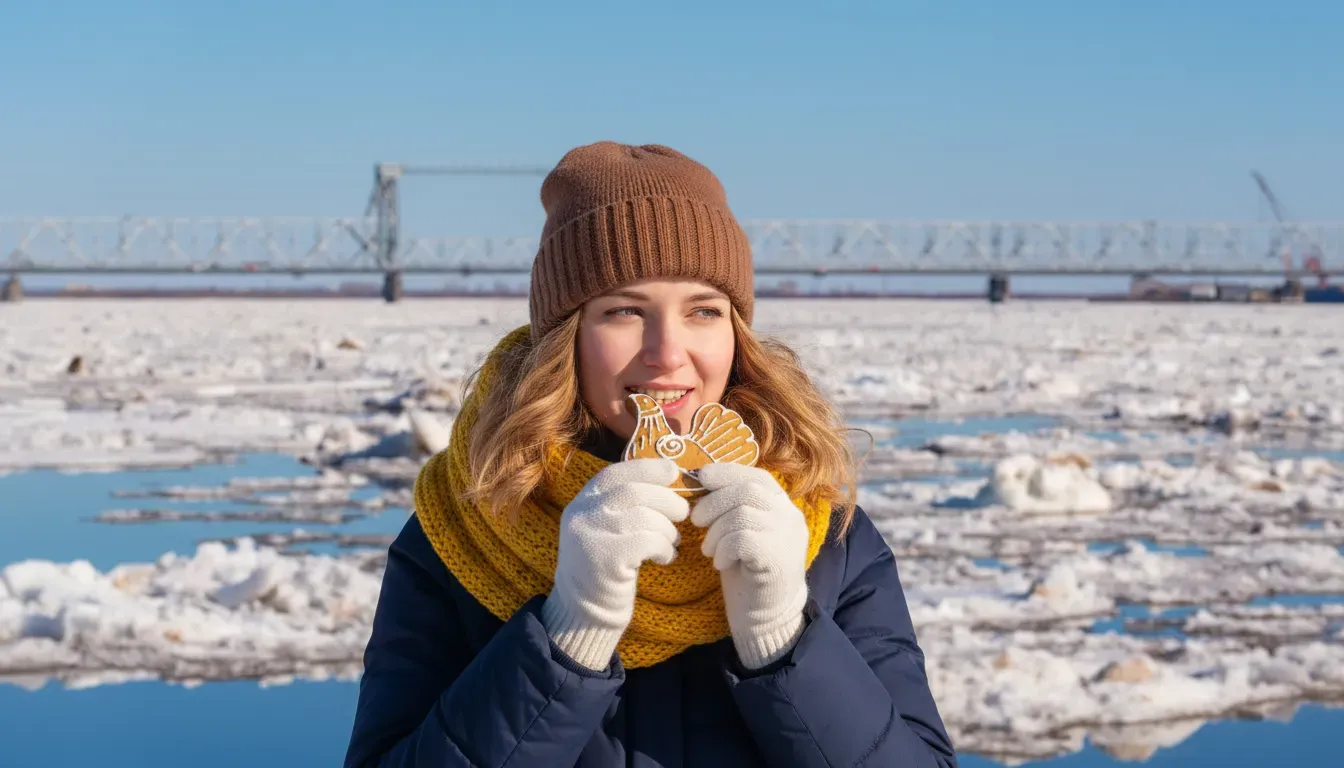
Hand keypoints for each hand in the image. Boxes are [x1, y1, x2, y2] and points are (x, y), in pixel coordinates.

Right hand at [541, 458, 688, 669]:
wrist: (585, 612)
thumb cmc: (605, 566)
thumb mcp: (604, 528)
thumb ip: (622, 504)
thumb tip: (666, 476)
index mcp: (581, 503)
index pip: (614, 473)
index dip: (646, 468)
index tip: (672, 471)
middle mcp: (581, 515)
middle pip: (634, 492)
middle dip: (667, 499)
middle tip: (683, 512)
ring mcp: (591, 537)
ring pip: (645, 517)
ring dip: (668, 529)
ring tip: (672, 541)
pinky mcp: (606, 560)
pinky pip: (648, 541)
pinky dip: (664, 547)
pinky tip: (665, 557)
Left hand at [692, 463, 809, 668]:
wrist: (767, 616)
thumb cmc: (747, 572)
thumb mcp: (740, 532)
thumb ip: (731, 507)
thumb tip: (700, 479)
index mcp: (783, 507)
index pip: (758, 476)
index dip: (728, 472)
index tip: (701, 477)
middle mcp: (790, 517)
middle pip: (749, 490)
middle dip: (714, 501)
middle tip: (696, 520)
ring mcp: (787, 537)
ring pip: (743, 514)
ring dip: (716, 530)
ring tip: (709, 550)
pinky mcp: (778, 558)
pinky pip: (742, 539)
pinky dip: (723, 548)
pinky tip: (720, 563)